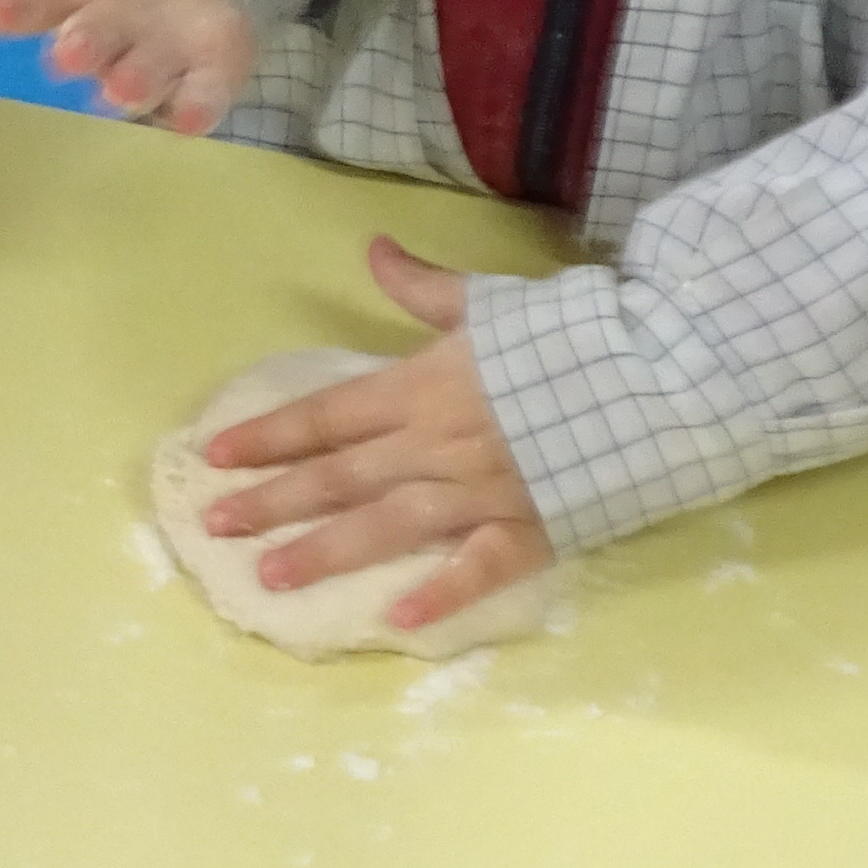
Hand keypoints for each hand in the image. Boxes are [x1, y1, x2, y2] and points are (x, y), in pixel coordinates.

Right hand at [0, 0, 255, 131]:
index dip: (12, 6)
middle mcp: (106, 30)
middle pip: (88, 40)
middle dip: (78, 47)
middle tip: (64, 57)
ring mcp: (156, 55)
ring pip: (139, 73)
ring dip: (130, 81)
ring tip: (119, 89)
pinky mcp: (207, 72)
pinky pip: (201, 94)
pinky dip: (195, 106)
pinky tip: (191, 121)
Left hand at [197, 237, 552, 631]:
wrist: (654, 371)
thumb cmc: (567, 333)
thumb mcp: (486, 299)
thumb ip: (422, 286)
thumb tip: (373, 247)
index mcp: (421, 387)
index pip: (326, 415)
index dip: (269, 435)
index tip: (215, 455)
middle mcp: (435, 444)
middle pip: (340, 476)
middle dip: (273, 502)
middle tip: (214, 526)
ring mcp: (479, 493)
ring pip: (387, 527)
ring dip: (324, 552)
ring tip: (268, 578)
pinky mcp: (529, 530)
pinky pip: (478, 568)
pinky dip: (439, 594)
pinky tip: (395, 621)